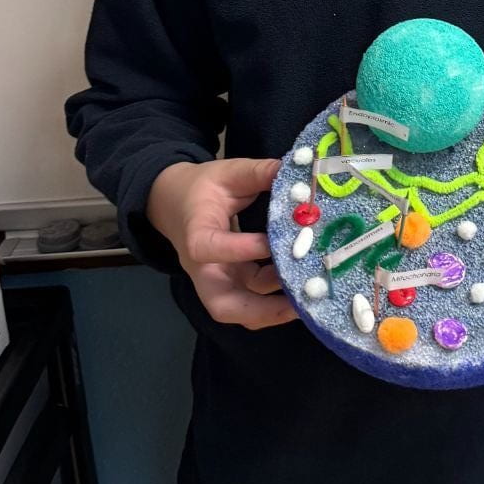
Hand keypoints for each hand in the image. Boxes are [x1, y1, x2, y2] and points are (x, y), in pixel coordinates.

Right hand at [147, 158, 294, 329]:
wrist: (174, 203)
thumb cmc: (201, 188)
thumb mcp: (227, 173)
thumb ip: (260, 172)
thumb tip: (298, 173)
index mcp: (195, 234)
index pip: (210, 249)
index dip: (242, 248)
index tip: (274, 241)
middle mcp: (203, 268)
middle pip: (222, 304)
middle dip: (260, 309)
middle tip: (298, 302)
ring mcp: (217, 281)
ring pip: (239, 310)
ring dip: (273, 311)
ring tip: (309, 299)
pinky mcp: (231, 284)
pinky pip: (251, 303)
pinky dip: (275, 304)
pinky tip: (303, 292)